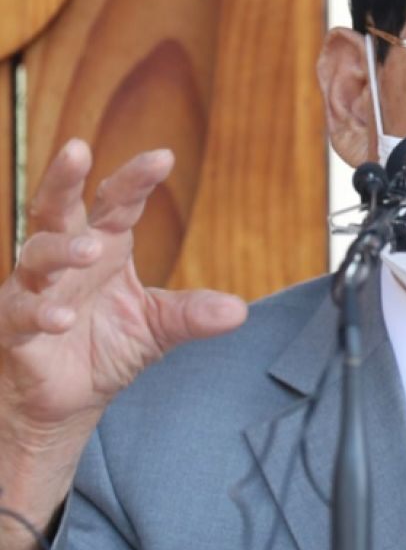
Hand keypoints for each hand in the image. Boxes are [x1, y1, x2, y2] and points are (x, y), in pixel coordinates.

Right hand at [0, 141, 245, 549]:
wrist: (66, 401)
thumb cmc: (104, 348)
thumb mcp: (157, 328)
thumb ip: (191, 314)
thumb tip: (239, 310)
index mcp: (104, 248)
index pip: (118, 204)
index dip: (136, 180)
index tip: (162, 157)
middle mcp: (65, 260)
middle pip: (57, 208)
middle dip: (64, 179)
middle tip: (77, 148)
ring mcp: (34, 290)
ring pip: (36, 255)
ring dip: (61, 249)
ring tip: (90, 249)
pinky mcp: (13, 327)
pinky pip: (21, 312)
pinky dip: (40, 312)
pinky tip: (62, 317)